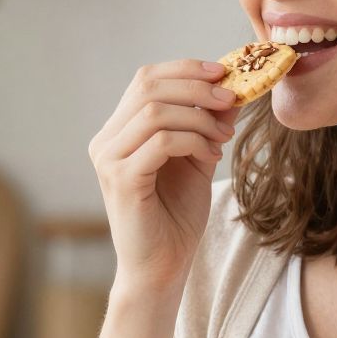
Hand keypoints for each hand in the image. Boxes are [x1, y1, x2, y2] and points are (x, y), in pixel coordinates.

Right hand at [88, 59, 239, 294]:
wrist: (162, 267)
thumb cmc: (176, 217)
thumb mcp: (196, 160)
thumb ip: (205, 126)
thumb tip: (229, 91)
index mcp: (119, 131)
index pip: (146, 79)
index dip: (185, 70)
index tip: (224, 74)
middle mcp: (106, 141)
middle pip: (148, 86)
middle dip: (197, 87)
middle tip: (231, 99)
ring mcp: (109, 159)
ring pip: (155, 111)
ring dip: (199, 118)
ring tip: (223, 137)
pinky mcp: (120, 179)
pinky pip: (161, 141)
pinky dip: (194, 141)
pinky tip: (211, 157)